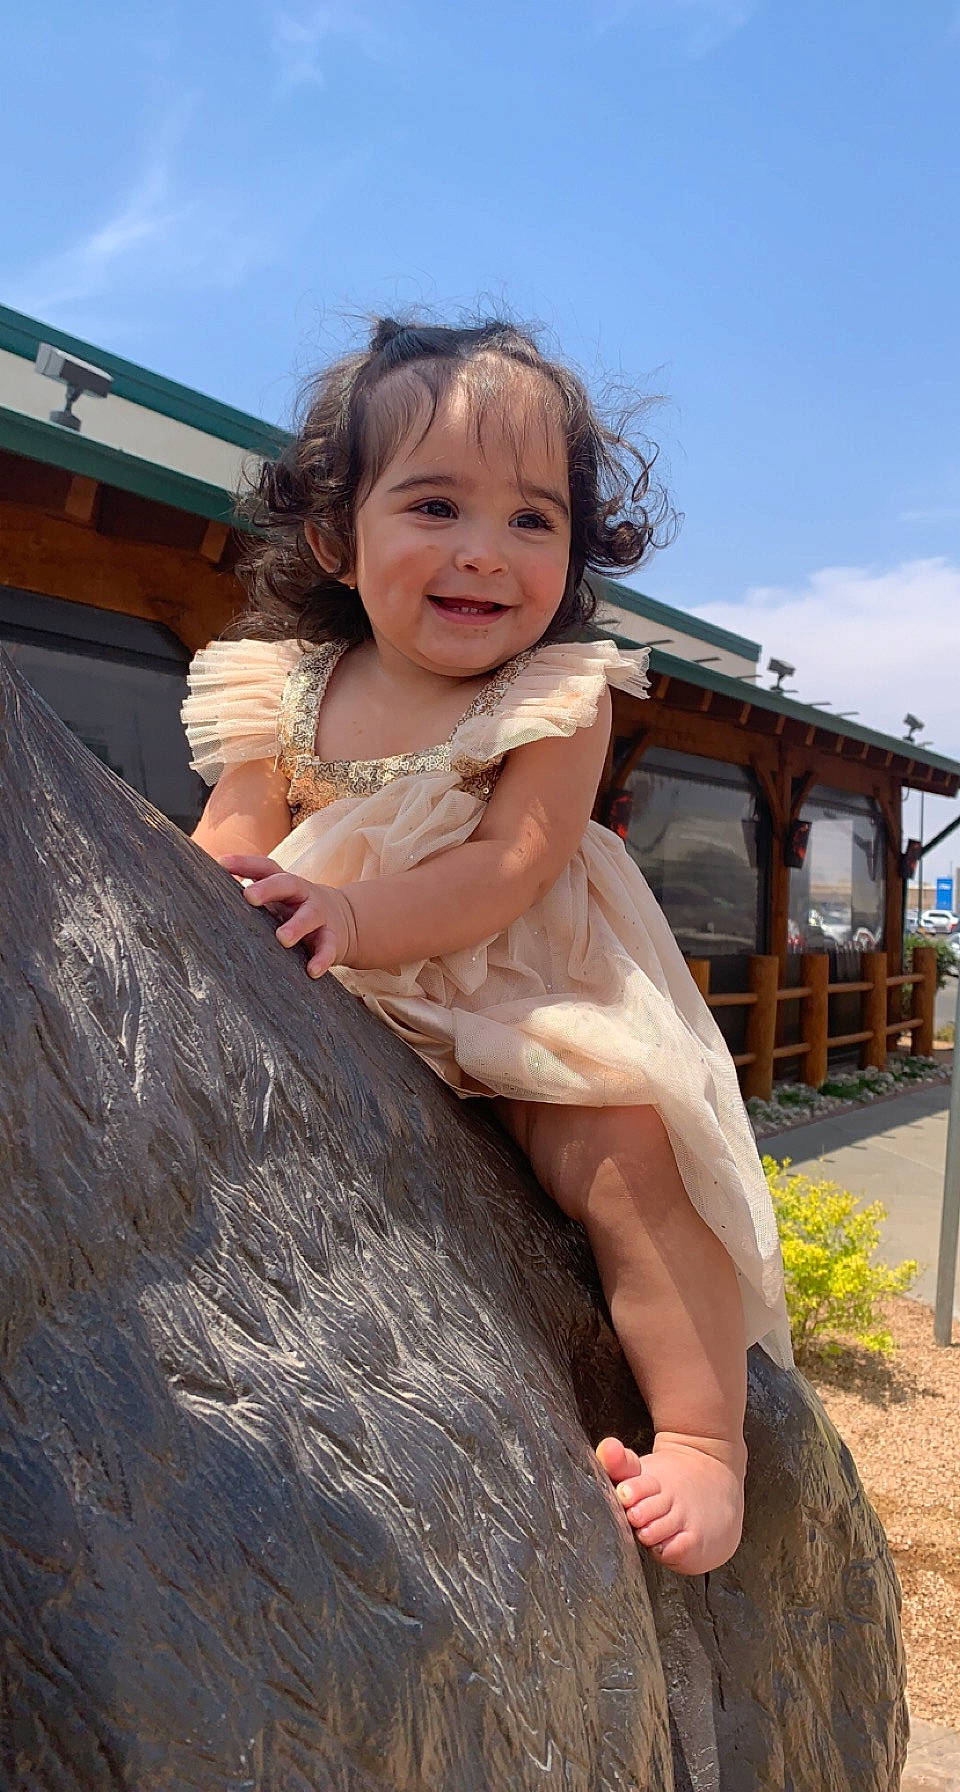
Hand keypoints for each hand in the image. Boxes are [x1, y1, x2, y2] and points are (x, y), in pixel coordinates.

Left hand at [218, 854, 356, 977]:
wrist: (345, 920)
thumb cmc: (295, 909)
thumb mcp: (276, 899)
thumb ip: (251, 896)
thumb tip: (203, 894)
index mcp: (284, 883)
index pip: (265, 867)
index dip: (244, 863)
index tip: (221, 863)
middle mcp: (302, 894)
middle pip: (288, 884)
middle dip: (269, 888)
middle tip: (249, 896)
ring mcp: (319, 915)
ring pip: (310, 915)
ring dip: (297, 925)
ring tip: (283, 938)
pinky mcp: (333, 938)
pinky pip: (329, 947)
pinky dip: (322, 958)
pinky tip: (311, 970)